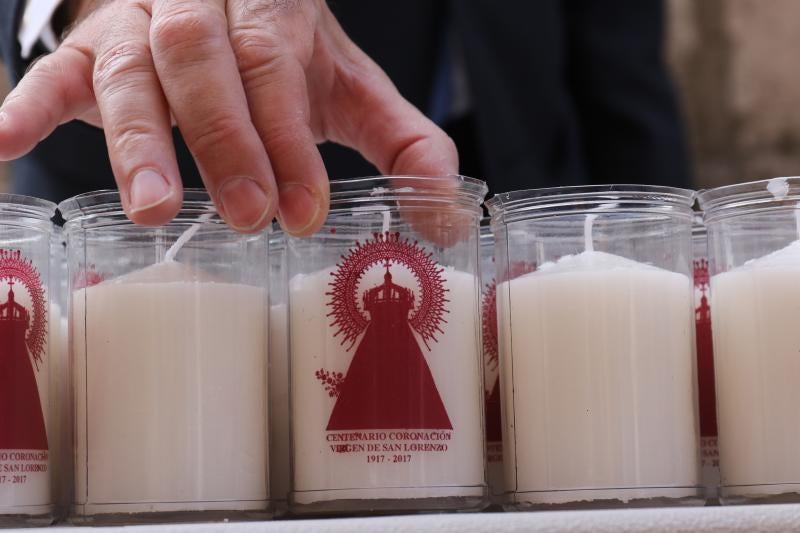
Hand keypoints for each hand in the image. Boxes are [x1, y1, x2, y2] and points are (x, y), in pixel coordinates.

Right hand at [0, 0, 457, 233]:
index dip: (289, 137)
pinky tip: (5, 144)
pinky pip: (54, 73)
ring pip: (131, 69)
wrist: (225, 2)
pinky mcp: (89, 50)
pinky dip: (32, 107)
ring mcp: (137, 25)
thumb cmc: (287, 56)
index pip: (276, 65)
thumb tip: (448, 216)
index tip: (303, 209)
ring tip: (151, 208)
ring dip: (139, 140)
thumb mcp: (350, 89)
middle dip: (225, 141)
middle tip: (245, 214)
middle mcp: (200, 7)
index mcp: (274, 8)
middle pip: (204, 62)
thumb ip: (405, 143)